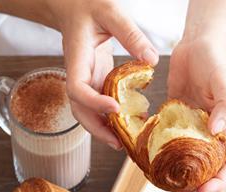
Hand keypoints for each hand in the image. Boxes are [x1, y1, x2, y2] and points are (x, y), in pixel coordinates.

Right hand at [47, 0, 158, 148]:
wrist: (74, 8)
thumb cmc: (87, 6)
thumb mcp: (110, 12)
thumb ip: (131, 34)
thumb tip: (152, 61)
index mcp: (76, 60)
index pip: (78, 89)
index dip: (93, 103)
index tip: (115, 109)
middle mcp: (79, 75)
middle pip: (81, 111)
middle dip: (97, 129)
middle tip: (118, 144)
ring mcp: (87, 81)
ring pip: (89, 112)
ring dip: (104, 129)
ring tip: (124, 143)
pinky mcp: (96, 81)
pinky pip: (100, 104)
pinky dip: (111, 118)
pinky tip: (128, 124)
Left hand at [168, 38, 225, 191]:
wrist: (195, 47)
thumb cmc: (214, 61)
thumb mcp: (224, 81)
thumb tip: (217, 129)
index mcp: (224, 130)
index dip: (219, 181)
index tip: (203, 189)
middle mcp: (206, 134)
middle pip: (205, 170)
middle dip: (194, 188)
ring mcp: (189, 129)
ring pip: (185, 161)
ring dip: (176, 177)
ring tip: (162, 185)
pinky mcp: (173, 120)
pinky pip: (168, 142)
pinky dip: (161, 154)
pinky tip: (150, 161)